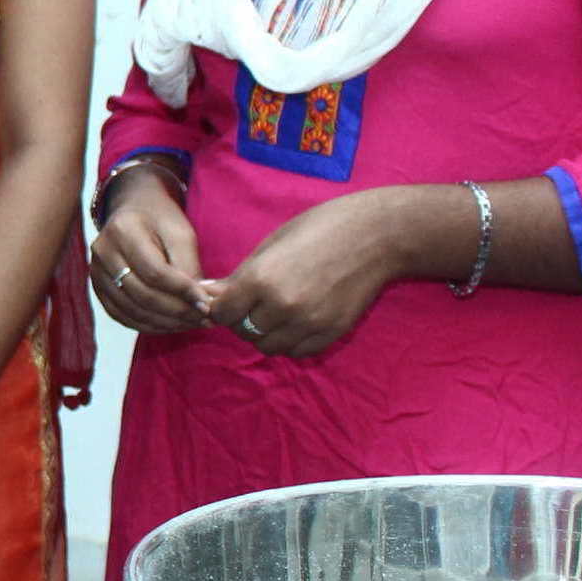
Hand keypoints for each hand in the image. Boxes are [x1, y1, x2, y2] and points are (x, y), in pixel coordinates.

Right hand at [90, 168, 208, 334]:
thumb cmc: (161, 220)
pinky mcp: (97, 287)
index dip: (182, 292)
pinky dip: (147, 325)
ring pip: (131, 310)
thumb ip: (188, 267)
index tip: (206, 304)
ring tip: (191, 324)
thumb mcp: (180, 234)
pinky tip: (170, 325)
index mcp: (123, 230)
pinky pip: (121, 315)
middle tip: (204, 319)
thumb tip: (198, 304)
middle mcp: (102, 252)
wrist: (134, 210)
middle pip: (141, 295)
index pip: (154, 272)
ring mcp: (95, 271)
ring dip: (165, 323)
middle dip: (177, 312)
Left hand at [199, 185, 419, 359]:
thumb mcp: (271, 245)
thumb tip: (206, 293)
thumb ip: (240, 276)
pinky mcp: (331, 332)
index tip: (227, 301)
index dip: (220, 308)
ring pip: (269, 346)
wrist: (374, 236)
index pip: (222, 313)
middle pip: (243, 332)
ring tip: (275, 312)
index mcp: (261, 279)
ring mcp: (309, 323)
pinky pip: (298, 351)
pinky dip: (291, 341)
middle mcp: (282, 306)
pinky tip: (296, 320)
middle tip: (251, 304)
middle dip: (241, 320)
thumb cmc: (318, 229)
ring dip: (266, 334)